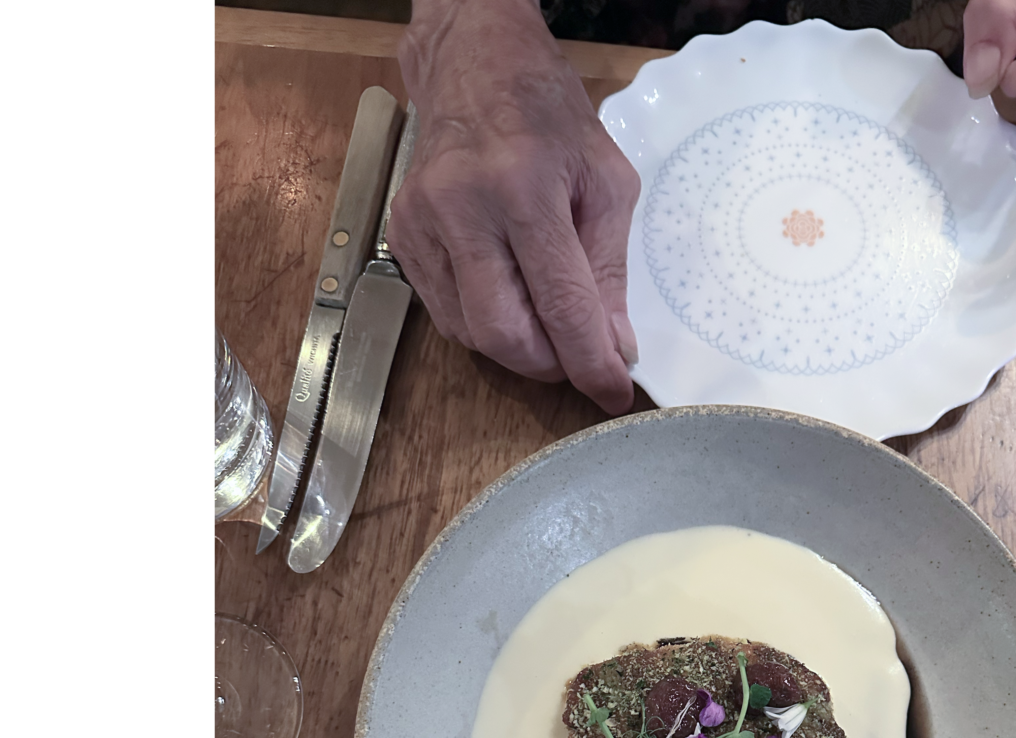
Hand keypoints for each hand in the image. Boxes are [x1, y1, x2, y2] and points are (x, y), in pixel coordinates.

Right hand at [394, 0, 640, 413]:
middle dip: (550, 364)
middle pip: (504, 335)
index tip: (614, 393)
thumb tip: (613, 347)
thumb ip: (608, 270)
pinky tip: (511, 295)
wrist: (474, 66)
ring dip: (520, 347)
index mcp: (522, 188)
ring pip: (471, 334)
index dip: (590, 363)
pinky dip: (487, 323)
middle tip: (579, 355)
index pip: (559, 305)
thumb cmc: (548, 117)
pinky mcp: (402, 237)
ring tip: (549, 319)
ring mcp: (421, 224)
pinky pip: (447, 314)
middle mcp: (462, 208)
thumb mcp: (606, 181)